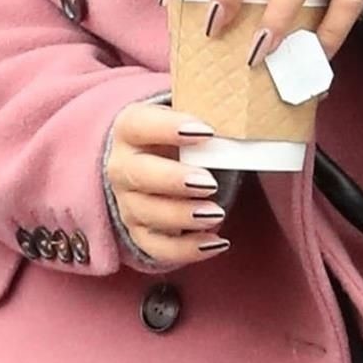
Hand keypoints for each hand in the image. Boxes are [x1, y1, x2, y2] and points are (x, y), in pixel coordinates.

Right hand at [106, 102, 229, 268]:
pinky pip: (157, 247)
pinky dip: (186, 250)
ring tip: (216, 213)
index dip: (168, 128)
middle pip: (138, 175)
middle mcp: (121, 167)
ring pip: (147, 214)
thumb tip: (240, 112)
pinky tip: (216, 243)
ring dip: (182, 217)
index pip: (140, 125)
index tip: (206, 131)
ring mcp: (127, 203)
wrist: (153, 162)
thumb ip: (207, 113)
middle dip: (174, 180)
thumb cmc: (176, 139)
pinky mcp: (139, 232)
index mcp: (130, 130)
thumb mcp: (185, 119)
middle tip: (209, 183)